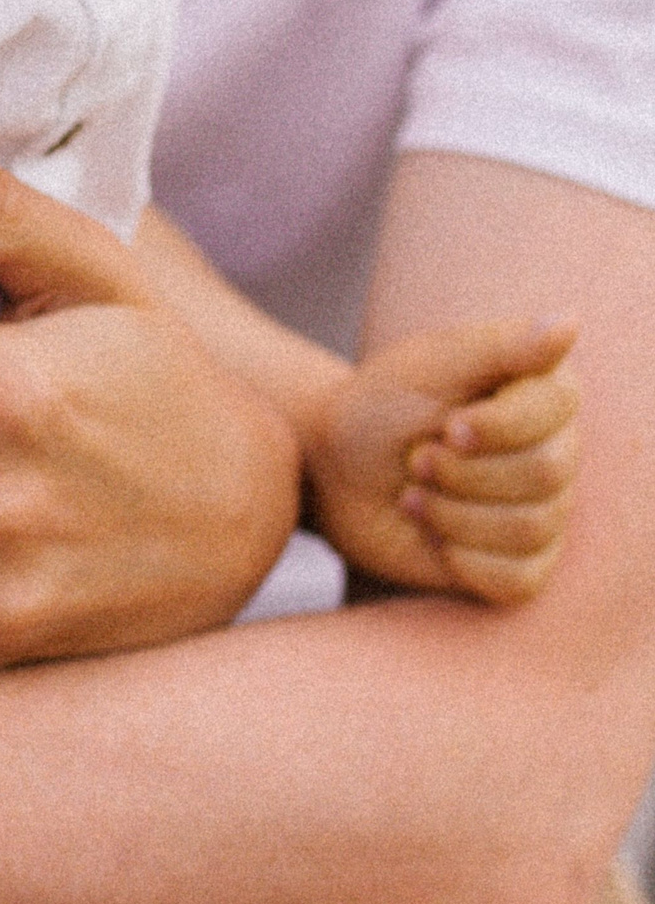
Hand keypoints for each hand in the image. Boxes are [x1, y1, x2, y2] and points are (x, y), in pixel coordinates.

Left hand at [306, 318, 578, 604]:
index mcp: (548, 396)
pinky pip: (517, 580)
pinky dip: (461, 560)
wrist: (332, 467)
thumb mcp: (427, 364)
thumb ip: (498, 345)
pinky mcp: (518, 565)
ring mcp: (543, 512)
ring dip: (451, 513)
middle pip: (544, 476)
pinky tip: (430, 533)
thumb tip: (570, 322)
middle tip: (418, 458)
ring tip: (415, 492)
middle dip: (460, 471)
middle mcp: (559, 453)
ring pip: (529, 529)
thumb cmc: (379, 406)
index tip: (447, 424)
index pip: (554, 417)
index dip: (493, 428)